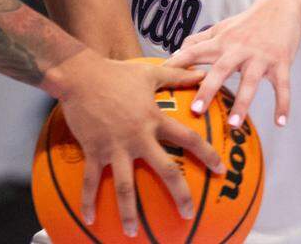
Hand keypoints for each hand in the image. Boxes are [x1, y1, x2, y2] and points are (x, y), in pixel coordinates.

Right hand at [54, 54, 223, 237]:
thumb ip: (178, 75)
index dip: (207, 155)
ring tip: (132, 234)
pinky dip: (88, 200)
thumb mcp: (150, 73)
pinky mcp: (94, 151)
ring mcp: (115, 147)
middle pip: (165, 170)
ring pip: (126, 186)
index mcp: (154, 119)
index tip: (220, 170)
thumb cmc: (115, 73)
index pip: (187, 139)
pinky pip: (91, 180)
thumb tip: (201, 73)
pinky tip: (89, 218)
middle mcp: (138, 137)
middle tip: (189, 215)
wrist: (80, 75)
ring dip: (130, 212)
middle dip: (180, 194)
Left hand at [166, 0, 300, 129]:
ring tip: (234, 124)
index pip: (194, 52)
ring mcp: (260, 56)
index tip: (160, 79)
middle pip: (221, 69)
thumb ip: (200, 40)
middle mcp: (238, 49)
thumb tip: (177, 51)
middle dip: (208, 89)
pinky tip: (280, 123)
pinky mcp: (281, 62)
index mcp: (221, 42)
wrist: (282, 6)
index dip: (177, 64)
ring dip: (242, 103)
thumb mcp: (222, 28)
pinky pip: (283, 86)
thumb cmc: (247, 23)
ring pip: (250, 81)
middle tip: (196, 110)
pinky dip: (283, 104)